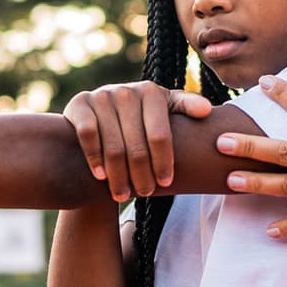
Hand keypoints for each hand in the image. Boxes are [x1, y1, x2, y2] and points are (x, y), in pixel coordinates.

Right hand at [62, 82, 213, 201]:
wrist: (105, 109)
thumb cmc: (144, 115)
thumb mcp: (166, 109)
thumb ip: (186, 107)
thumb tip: (206, 111)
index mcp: (152, 92)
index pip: (160, 135)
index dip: (163, 163)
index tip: (166, 183)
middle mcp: (126, 91)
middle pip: (136, 146)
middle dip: (142, 175)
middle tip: (145, 193)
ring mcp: (102, 96)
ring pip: (113, 145)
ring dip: (118, 175)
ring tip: (123, 195)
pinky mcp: (80, 104)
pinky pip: (88, 136)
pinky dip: (95, 158)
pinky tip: (101, 176)